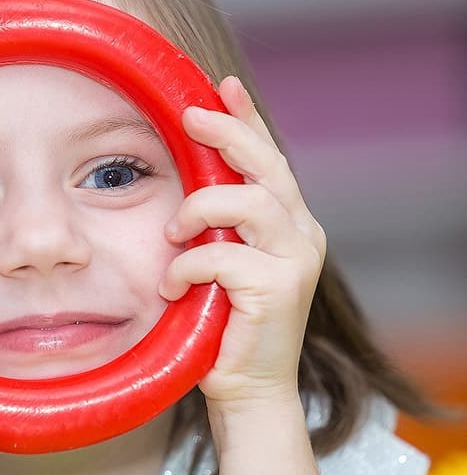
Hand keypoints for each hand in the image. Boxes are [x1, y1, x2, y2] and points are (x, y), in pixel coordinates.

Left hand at [159, 76, 326, 409]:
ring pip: (247, 202)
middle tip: (190, 116)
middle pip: (267, 165)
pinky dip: (187, 267)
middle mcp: (300, 234)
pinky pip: (221, 256)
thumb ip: (215, 225)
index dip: (246, 119)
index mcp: (288, 223)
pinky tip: (173, 287)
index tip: (221, 86)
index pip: (268, 159)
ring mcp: (295, 260)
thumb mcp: (220, 261)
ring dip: (198, 210)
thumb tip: (182, 187)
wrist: (246, 388)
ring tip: (173, 234)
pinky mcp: (279, 289)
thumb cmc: (225, 323)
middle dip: (228, 133)